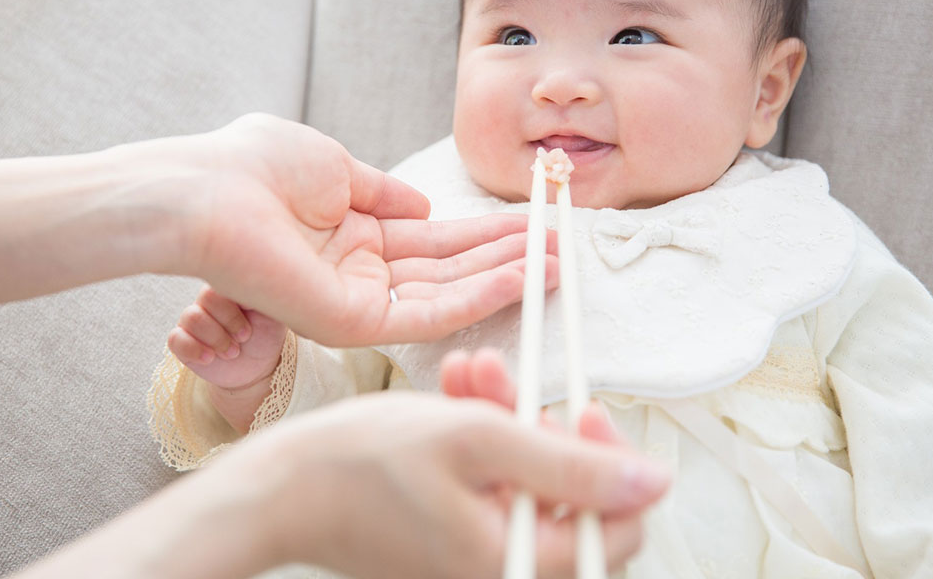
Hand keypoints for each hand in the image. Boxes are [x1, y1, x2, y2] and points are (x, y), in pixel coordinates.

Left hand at [161, 113, 554, 345]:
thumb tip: (424, 206)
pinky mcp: (351, 323)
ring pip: (446, 293)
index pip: (432, 239)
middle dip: (506, 256)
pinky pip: (427, 313)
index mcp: (351, 234)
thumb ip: (381, 190)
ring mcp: (356, 300)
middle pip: (448, 267)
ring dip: (504, 277)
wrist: (203, 193)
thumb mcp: (332, 166)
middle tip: (562, 246)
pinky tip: (520, 277)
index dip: (482, 231)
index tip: (530, 221)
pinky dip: (477, 296)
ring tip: (557, 261)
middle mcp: (358, 272)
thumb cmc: (251, 167)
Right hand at [168, 286, 285, 390]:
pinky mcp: (182, 341)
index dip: (234, 310)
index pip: (223, 285)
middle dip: (228, 323)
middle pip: (206, 300)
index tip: (250, 330)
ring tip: (233, 353)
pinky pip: (175, 339)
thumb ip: (266, 295)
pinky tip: (210, 358)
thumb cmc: (265, 336)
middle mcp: (207, 301)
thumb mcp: (274, 315)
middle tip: (244, 338)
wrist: (256, 367)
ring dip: (216, 339)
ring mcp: (193, 320)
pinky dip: (194, 349)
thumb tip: (258, 281)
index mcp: (228, 289)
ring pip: (191, 318)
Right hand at [248, 392, 667, 577]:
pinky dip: (478, 440)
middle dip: (543, 430)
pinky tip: (454, 394)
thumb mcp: (478, 440)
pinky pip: (486, 488)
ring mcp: (471, 560)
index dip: (608, 462)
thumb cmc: (363, 464)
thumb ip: (571, 462)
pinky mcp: (447, 542)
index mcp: (516, 565)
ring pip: (524, 484)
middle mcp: (500, 573)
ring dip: (507, 422)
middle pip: (567, 503)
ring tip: (472, 374)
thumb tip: (653, 482)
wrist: (278, 488)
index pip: (614, 529)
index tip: (580, 410)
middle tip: (514, 385)